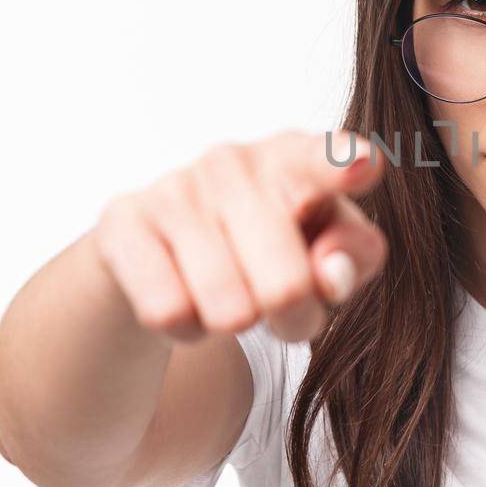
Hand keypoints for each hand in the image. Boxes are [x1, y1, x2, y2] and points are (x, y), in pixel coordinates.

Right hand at [90, 129, 387, 343]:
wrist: (167, 248)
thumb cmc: (275, 244)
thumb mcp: (329, 249)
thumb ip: (353, 257)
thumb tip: (331, 273)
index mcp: (298, 158)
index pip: (326, 161)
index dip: (344, 166)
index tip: (361, 165)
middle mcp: (236, 161)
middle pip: (287, 288)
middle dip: (293, 319)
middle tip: (282, 304)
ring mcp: (177, 187)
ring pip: (228, 310)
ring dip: (236, 324)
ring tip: (231, 292)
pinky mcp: (124, 222)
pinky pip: (169, 313)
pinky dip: (187, 328)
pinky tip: (187, 294)